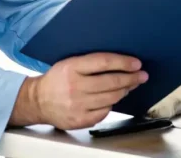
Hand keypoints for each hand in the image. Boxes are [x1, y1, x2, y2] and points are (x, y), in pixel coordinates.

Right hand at [9, 53, 147, 129]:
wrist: (37, 101)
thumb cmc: (57, 79)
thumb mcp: (69, 62)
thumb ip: (90, 61)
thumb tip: (119, 61)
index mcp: (72, 67)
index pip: (104, 62)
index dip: (124, 62)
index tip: (137, 63)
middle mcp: (75, 86)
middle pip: (111, 82)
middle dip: (131, 78)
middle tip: (142, 76)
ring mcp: (77, 105)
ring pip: (111, 98)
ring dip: (124, 91)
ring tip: (130, 86)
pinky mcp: (80, 120)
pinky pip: (104, 112)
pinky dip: (111, 105)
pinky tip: (113, 99)